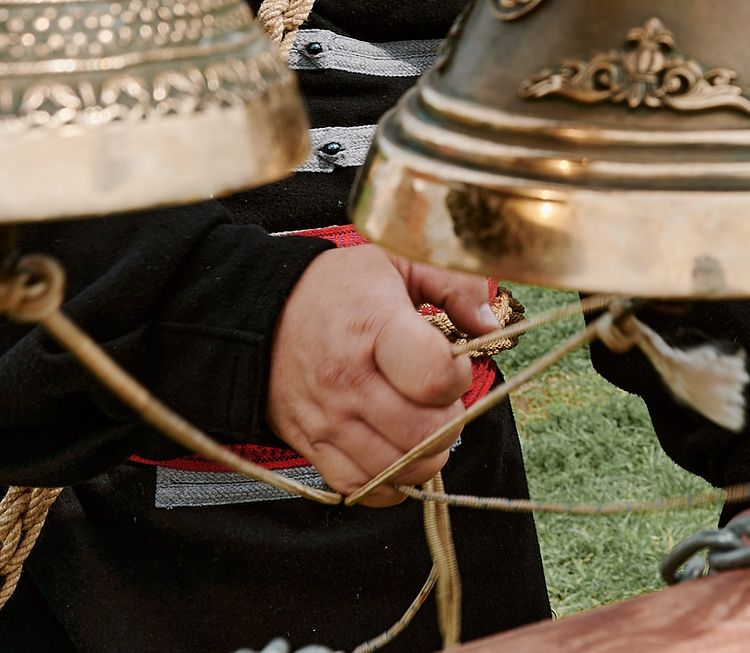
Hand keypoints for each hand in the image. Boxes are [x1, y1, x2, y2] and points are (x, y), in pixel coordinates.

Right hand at [265, 244, 496, 504]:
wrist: (257, 313)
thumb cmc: (336, 287)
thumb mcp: (398, 261)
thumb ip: (455, 285)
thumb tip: (492, 328)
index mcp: (374, 328)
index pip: (436, 379)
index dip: (460, 376)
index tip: (453, 363)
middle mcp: (348, 381)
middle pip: (425, 435)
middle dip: (451, 421)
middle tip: (441, 399)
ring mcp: (328, 420)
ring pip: (399, 470)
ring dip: (425, 455)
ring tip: (423, 424)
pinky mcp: (311, 445)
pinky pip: (361, 488)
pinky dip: (389, 482)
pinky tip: (396, 452)